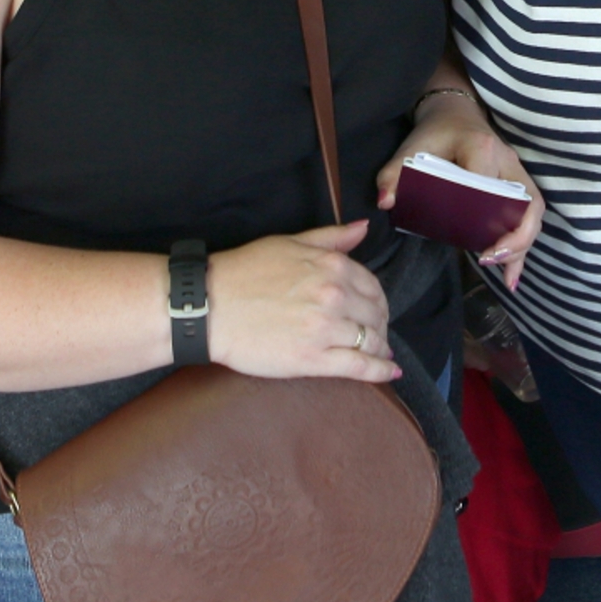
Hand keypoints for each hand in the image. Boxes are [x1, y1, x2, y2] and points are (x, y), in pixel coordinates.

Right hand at [206, 222, 396, 382]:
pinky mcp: (312, 359)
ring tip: (380, 352)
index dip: (377, 300)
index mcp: (332, 266)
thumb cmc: (244, 271)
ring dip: (380, 347)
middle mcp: (334, 296)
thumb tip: (363, 229)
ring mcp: (325, 329)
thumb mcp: (290, 243)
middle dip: (379, 324)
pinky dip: (380, 370)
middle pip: (375, 314)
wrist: (209, 306)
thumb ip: (331, 238)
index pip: (373, 286)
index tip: (374, 309)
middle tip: (376, 332)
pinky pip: (358, 366)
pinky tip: (390, 372)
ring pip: (370, 341)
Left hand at [377, 90, 545, 281]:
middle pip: (526, 205)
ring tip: (506, 277)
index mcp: (482, 149)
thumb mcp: (410, 149)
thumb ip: (394, 174)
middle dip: (514, 239)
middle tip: (488, 260)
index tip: (475, 245)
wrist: (454, 113)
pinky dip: (522, 246)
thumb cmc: (433, 132)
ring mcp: (516, 172)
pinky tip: (512, 275)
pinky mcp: (518, 184)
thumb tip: (385, 202)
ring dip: (521, 246)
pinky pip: (529, 215)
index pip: (489, 186)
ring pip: (533, 213)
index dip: (485, 217)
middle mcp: (507, 161)